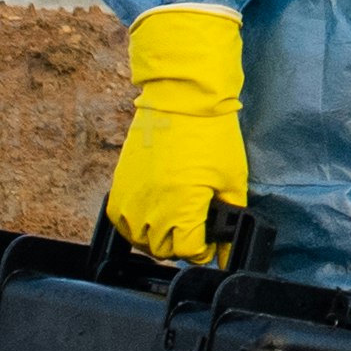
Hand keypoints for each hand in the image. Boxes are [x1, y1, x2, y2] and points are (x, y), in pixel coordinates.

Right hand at [105, 1, 249, 263]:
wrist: (182, 99)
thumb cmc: (212, 135)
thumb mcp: (231, 180)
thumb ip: (231, 217)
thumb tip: (230, 248)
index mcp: (183, 206)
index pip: (188, 251)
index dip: (203, 249)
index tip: (208, 239)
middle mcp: (152, 206)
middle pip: (162, 250)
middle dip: (180, 245)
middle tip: (193, 229)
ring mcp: (132, 196)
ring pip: (138, 240)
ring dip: (155, 238)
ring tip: (172, 223)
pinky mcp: (119, 184)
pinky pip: (119, 221)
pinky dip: (133, 225)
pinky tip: (150, 215)